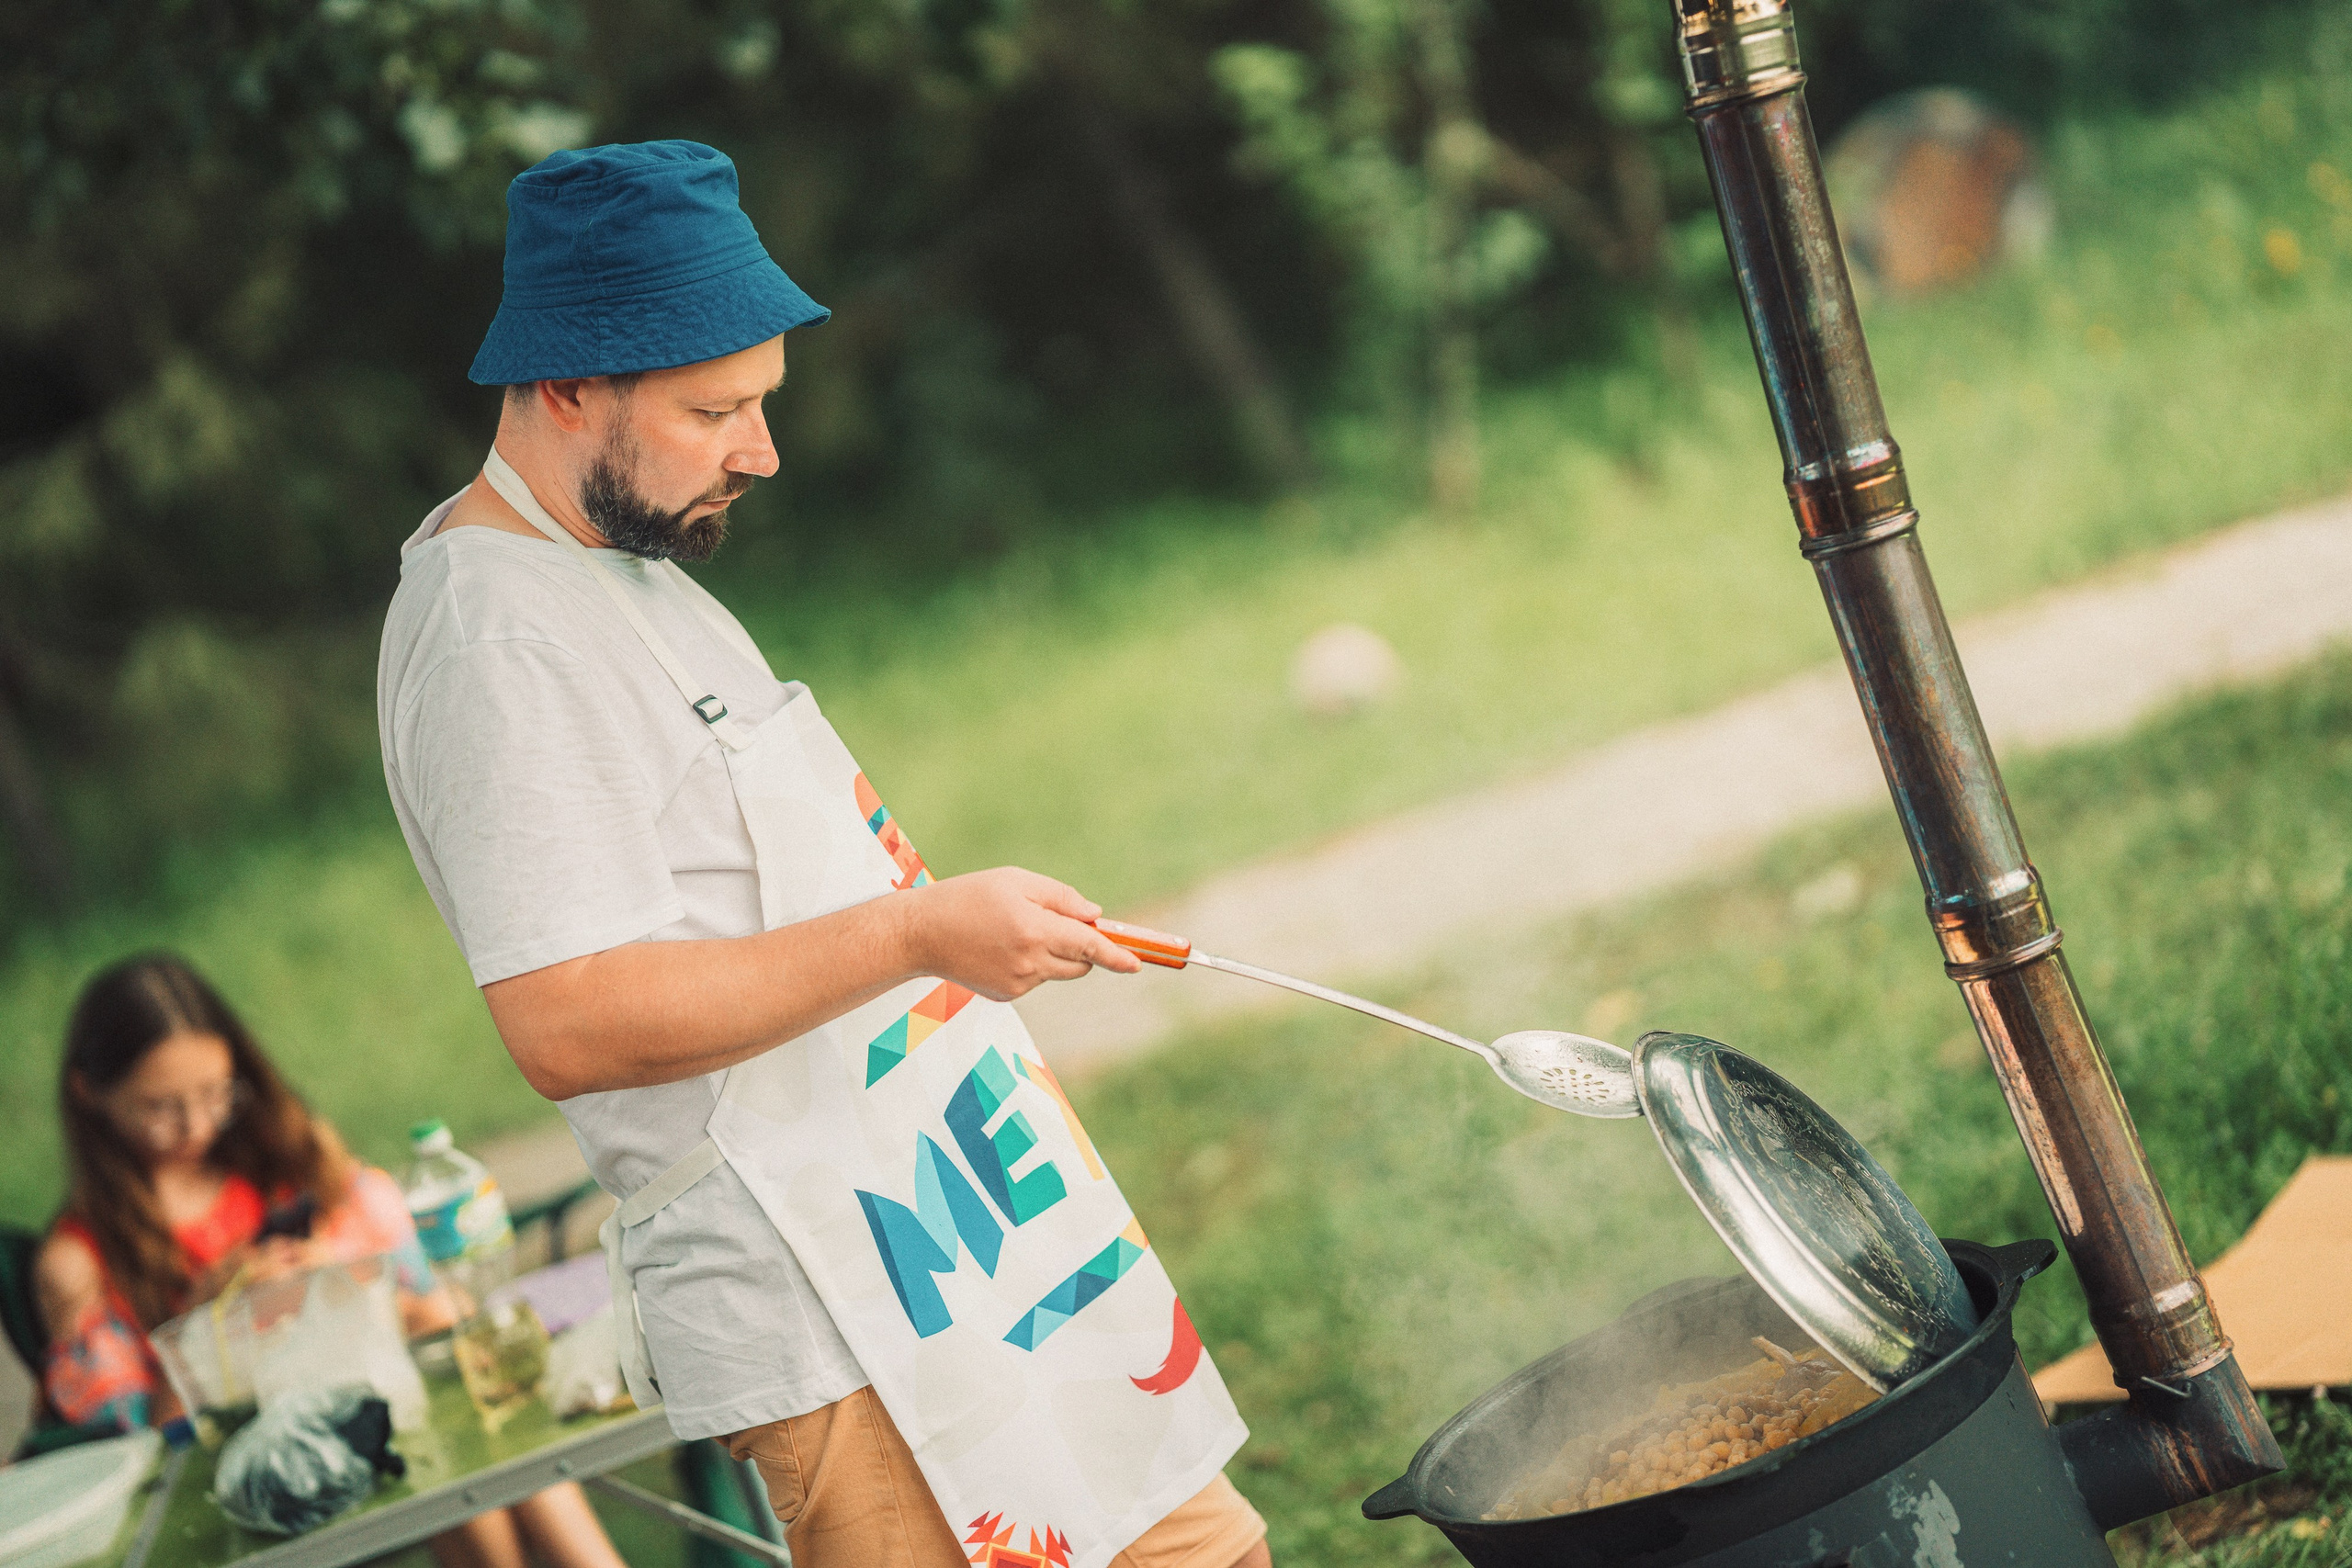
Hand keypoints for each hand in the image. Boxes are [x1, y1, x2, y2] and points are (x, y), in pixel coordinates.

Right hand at [899, 868, 1141, 1000]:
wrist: (921, 934)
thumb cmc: (969, 897)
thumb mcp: (1015, 881)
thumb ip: (1061, 898)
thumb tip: (1095, 918)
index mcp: (1034, 929)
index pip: (1089, 946)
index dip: (1118, 955)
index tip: (1139, 963)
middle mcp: (1029, 962)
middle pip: (1081, 963)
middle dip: (1084, 948)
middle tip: (1066, 925)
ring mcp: (1018, 984)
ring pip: (1058, 971)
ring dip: (1055, 953)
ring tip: (1015, 930)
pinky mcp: (1006, 995)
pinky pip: (1035, 979)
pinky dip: (1031, 964)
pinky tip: (1000, 948)